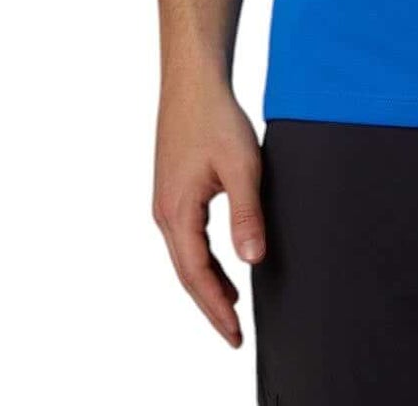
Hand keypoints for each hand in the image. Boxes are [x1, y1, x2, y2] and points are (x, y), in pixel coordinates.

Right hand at [151, 75, 265, 346]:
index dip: (217, 308)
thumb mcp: (242, 166)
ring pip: (186, 257)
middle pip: (187, 273)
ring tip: (231, 307)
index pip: (197, 276)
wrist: (193, 82)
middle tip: (234, 335)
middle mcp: (165, 213)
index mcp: (177, 213)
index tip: (235, 334)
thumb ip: (247, 214)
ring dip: (207, 284)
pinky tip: (222, 264)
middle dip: (211, 306)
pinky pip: (187, 238)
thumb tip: (252, 260)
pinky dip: (203, 260)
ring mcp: (166, 202)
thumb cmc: (215, 118)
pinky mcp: (173, 191)